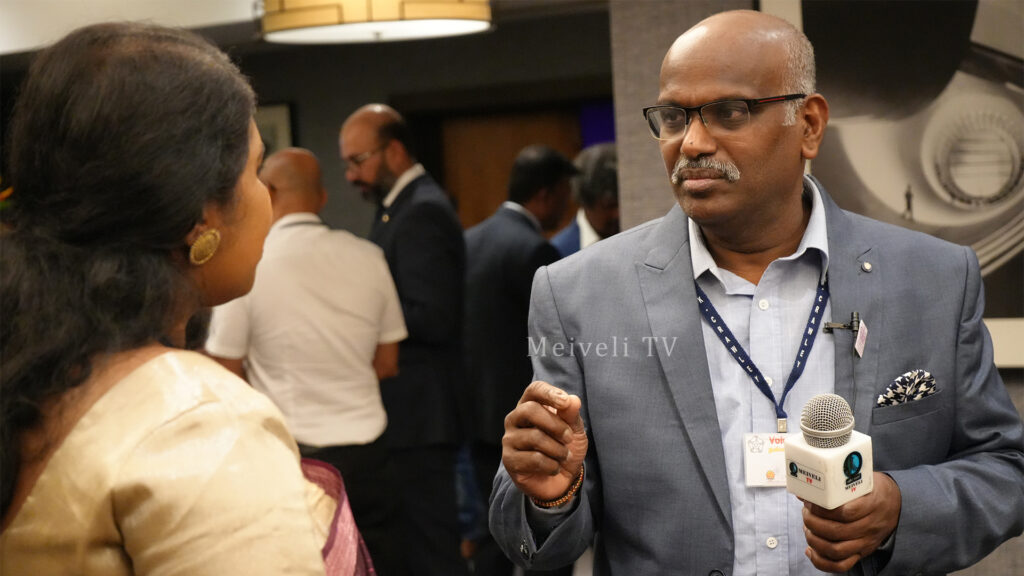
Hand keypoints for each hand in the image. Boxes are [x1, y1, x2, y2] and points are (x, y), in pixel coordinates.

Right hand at [501, 381, 587, 501]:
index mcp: (530, 405)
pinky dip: (551, 465)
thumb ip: (571, 415)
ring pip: (535, 437)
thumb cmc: (564, 447)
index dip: (549, 393)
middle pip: (529, 410)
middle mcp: (515, 419)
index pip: (534, 390)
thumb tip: (573, 400)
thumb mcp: (574, 430)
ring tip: (564, 456)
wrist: (561, 479)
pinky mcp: (509, 460)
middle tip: (569, 438)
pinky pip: (534, 459)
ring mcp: (509, 439)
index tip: (565, 402)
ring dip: (558, 449)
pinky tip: (554, 468)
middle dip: (555, 425)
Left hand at [801, 472, 901, 571]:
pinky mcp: (862, 553)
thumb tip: (805, 490)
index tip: (810, 502)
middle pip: (837, 532)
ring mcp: (866, 542)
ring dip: (815, 540)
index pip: (845, 512)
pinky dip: (822, 561)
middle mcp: (869, 526)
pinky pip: (842, 565)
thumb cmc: (874, 490)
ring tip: (807, 527)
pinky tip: (811, 550)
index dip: (822, 509)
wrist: (896, 504)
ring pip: (836, 550)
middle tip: (806, 513)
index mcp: (871, 505)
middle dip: (813, 523)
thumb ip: (836, 485)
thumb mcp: (861, 480)